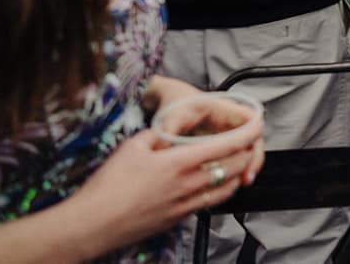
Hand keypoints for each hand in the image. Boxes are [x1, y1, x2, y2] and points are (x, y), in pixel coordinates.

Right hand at [67, 112, 264, 256]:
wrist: (91, 225)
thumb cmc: (107, 186)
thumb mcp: (134, 146)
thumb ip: (161, 133)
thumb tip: (175, 126)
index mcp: (179, 163)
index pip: (228, 145)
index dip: (249, 133)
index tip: (258, 124)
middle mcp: (188, 185)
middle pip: (235, 167)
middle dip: (249, 151)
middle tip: (251, 141)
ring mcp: (185, 205)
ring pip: (228, 188)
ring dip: (239, 173)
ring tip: (240, 160)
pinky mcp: (178, 219)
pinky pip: (211, 203)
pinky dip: (222, 190)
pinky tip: (217, 183)